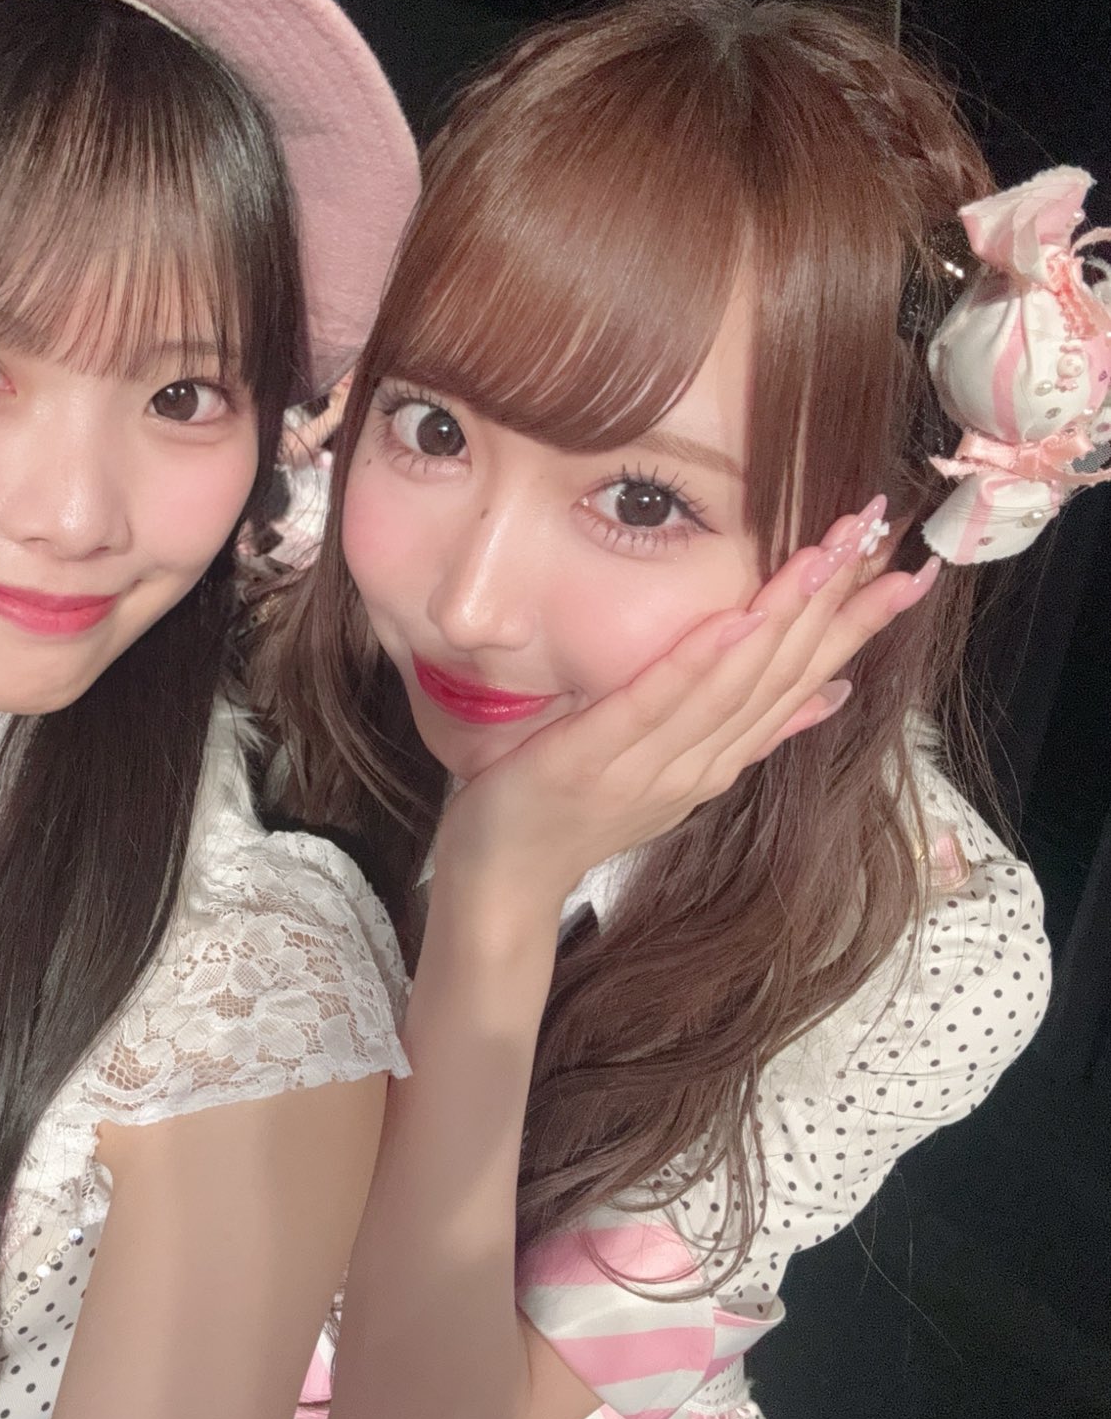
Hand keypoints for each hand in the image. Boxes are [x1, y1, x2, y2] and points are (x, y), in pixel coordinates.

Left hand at [437, 502, 937, 912]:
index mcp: (721, 759)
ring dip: (782, 616)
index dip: (858, 625)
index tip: (912, 571)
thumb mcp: (676, 772)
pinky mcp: (591, 760)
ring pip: (733, 684)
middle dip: (834, 600)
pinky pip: (654, 704)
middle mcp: (699, 763)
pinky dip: (698, 662)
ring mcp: (649, 765)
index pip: (806, 682)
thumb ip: (748, 734)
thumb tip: (828, 697)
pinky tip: (736, 619)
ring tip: (826, 556)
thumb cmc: (580, 815)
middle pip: (781, 673)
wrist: (507, 885)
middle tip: (881, 533)